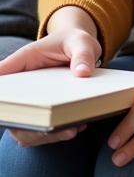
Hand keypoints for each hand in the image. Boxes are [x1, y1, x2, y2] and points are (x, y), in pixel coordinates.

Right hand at [0, 6, 100, 147]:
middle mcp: (19, 86)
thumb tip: (82, 72)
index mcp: (22, 61)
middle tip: (52, 127)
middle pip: (12, 110)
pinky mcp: (41, 112)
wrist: (78, 49)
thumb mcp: (82, 42)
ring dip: (43, 134)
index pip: (1, 77)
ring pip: (24, 126)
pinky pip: (40, 130)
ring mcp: (29, 101)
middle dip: (28, 122)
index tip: (9, 106)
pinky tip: (76, 127)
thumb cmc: (75, 42)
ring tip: (71, 129)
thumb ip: (83, 54)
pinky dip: (54, 134)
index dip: (3, 97)